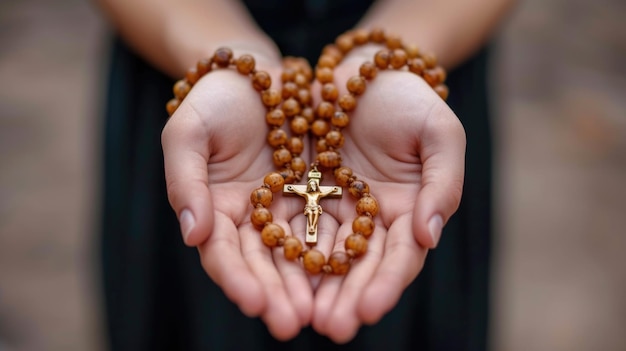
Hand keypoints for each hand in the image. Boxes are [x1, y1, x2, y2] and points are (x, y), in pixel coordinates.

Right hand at [161, 64, 314, 339]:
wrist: (262, 73)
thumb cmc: (216, 98)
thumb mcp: (188, 131)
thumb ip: (185, 181)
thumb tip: (192, 236)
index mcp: (214, 209)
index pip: (221, 253)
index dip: (236, 279)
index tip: (254, 303)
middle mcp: (251, 218)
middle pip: (262, 264)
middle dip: (276, 295)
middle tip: (291, 325)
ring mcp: (286, 209)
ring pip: (298, 254)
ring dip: (309, 287)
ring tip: (325, 316)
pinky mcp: (318, 196)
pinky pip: (330, 228)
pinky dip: (337, 253)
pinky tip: (351, 277)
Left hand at [308, 60, 465, 341]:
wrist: (361, 69)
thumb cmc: (409, 98)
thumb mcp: (439, 132)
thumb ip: (443, 183)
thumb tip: (430, 237)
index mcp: (409, 211)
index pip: (400, 257)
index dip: (386, 284)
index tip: (368, 310)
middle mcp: (370, 219)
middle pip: (359, 266)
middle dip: (346, 299)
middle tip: (330, 328)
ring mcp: (334, 209)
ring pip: (322, 255)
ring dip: (311, 288)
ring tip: (297, 318)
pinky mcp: (300, 195)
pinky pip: (290, 227)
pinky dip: (283, 253)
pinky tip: (271, 279)